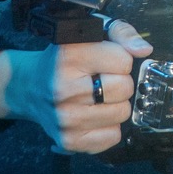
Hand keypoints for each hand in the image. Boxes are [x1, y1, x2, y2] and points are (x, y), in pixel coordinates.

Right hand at [0, 20, 151, 153]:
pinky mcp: (69, 139)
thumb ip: (121, 34)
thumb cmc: (63, 60)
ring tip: (97, 97)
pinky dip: (108, 126)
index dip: (119, 59)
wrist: (29, 87)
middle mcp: (64, 87)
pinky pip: (113, 136)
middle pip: (125, 88)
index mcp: (69, 55)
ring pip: (122, 113)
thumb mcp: (88, 34)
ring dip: (115, 104)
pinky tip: (94, 114)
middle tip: (102, 79)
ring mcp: (66, 117)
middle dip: (119, 82)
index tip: (105, 61)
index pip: (123, 60)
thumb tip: (143, 49)